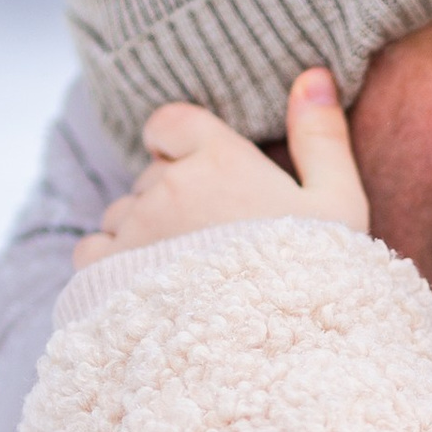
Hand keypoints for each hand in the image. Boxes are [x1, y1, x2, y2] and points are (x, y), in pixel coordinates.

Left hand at [73, 69, 370, 266]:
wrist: (276, 356)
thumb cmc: (317, 281)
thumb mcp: (339, 204)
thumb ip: (321, 135)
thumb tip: (314, 75)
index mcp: (220, 158)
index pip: (168, 123)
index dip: (179, 145)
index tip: (201, 173)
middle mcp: (168, 186)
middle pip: (148, 175)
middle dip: (170, 198)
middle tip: (212, 242)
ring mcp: (134, 230)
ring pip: (121, 215)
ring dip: (142, 233)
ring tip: (185, 274)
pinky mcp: (107, 274)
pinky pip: (93, 251)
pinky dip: (112, 265)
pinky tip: (151, 291)